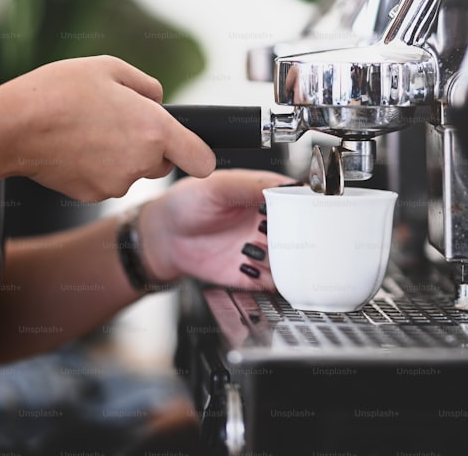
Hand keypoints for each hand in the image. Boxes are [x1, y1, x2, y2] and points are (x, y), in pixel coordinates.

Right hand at [0, 55, 215, 201]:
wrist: (11, 127)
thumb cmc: (58, 91)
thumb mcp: (109, 67)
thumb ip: (147, 86)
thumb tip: (159, 101)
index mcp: (155, 130)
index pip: (203, 161)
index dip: (199, 152)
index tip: (188, 146)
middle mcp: (142, 162)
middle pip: (164, 163)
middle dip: (150, 146)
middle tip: (118, 121)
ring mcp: (117, 183)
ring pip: (133, 171)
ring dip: (121, 155)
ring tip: (89, 129)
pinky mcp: (93, 195)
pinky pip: (107, 181)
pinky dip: (97, 167)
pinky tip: (75, 147)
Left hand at [138, 169, 293, 289]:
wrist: (164, 237)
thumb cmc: (187, 204)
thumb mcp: (217, 186)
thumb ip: (252, 185)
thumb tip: (286, 185)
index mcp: (266, 198)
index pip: (297, 202)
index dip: (304, 207)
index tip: (304, 211)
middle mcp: (269, 225)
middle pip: (299, 233)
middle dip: (297, 236)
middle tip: (283, 234)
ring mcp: (262, 251)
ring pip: (291, 260)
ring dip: (284, 259)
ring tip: (261, 250)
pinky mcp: (253, 275)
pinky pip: (275, 282)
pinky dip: (273, 280)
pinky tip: (252, 268)